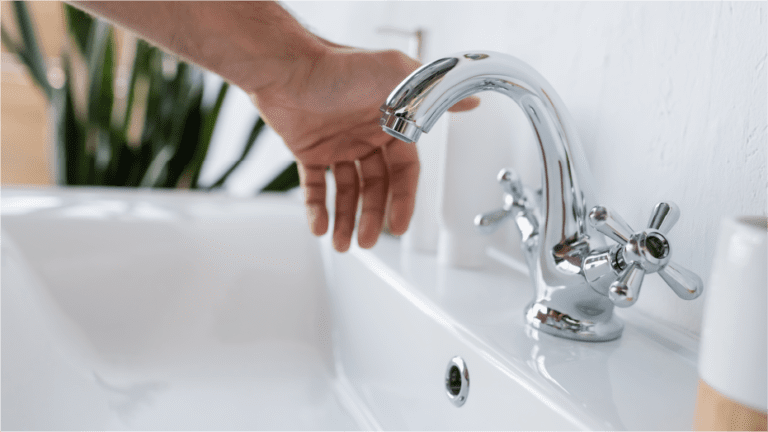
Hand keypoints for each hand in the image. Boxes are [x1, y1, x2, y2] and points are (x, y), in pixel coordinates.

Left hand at [251, 47, 477, 251]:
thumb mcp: (397, 75)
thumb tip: (472, 102)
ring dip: (345, 219)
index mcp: (390, 123)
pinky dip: (316, 208)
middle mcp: (365, 136)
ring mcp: (336, 145)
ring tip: (341, 244)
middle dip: (371, 216)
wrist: (287, 66)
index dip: (403, 200)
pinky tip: (319, 226)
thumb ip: (435, 94)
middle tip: (366, 242)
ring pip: (346, 191)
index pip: (403, 171)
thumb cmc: (340, 65)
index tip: (399, 227)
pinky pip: (315, 187)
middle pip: (375, 187)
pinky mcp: (308, 150)